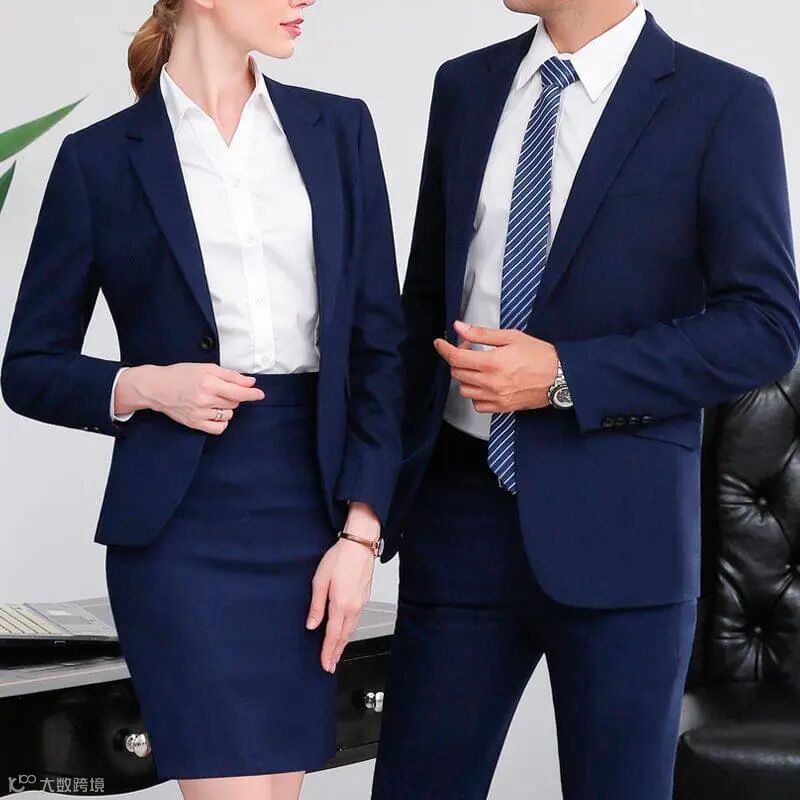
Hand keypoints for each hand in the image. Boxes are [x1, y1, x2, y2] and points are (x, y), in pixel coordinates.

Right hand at [114, 363, 264, 433]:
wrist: (157, 387)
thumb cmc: (180, 375)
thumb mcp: (206, 368)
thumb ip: (231, 375)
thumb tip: (250, 383)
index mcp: (208, 383)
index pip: (238, 392)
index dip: (252, 393)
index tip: (259, 394)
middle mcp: (205, 399)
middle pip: (234, 403)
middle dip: (232, 396)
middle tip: (219, 390)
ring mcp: (199, 413)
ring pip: (228, 415)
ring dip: (226, 408)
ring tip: (213, 400)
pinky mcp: (195, 424)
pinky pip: (218, 428)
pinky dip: (221, 421)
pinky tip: (214, 414)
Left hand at [306, 502, 379, 672]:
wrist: (360, 544)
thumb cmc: (340, 558)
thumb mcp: (320, 580)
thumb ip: (316, 606)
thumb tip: (311, 625)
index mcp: (341, 604)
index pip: (333, 635)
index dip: (328, 652)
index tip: (325, 664)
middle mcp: (354, 607)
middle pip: (344, 636)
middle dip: (337, 652)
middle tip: (330, 665)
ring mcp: (361, 602)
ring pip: (352, 629)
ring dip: (343, 643)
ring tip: (337, 653)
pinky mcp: (365, 597)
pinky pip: (357, 620)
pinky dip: (350, 630)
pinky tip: (346, 631)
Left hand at [434, 320, 558, 412]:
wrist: (561, 377)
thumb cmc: (540, 355)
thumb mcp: (511, 337)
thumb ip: (482, 334)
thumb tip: (460, 327)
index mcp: (491, 363)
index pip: (456, 358)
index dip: (444, 349)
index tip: (440, 343)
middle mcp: (490, 383)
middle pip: (458, 373)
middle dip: (457, 359)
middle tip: (469, 350)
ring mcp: (495, 397)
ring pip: (465, 390)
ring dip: (465, 377)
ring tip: (477, 367)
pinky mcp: (502, 408)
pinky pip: (477, 404)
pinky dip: (475, 394)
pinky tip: (484, 384)